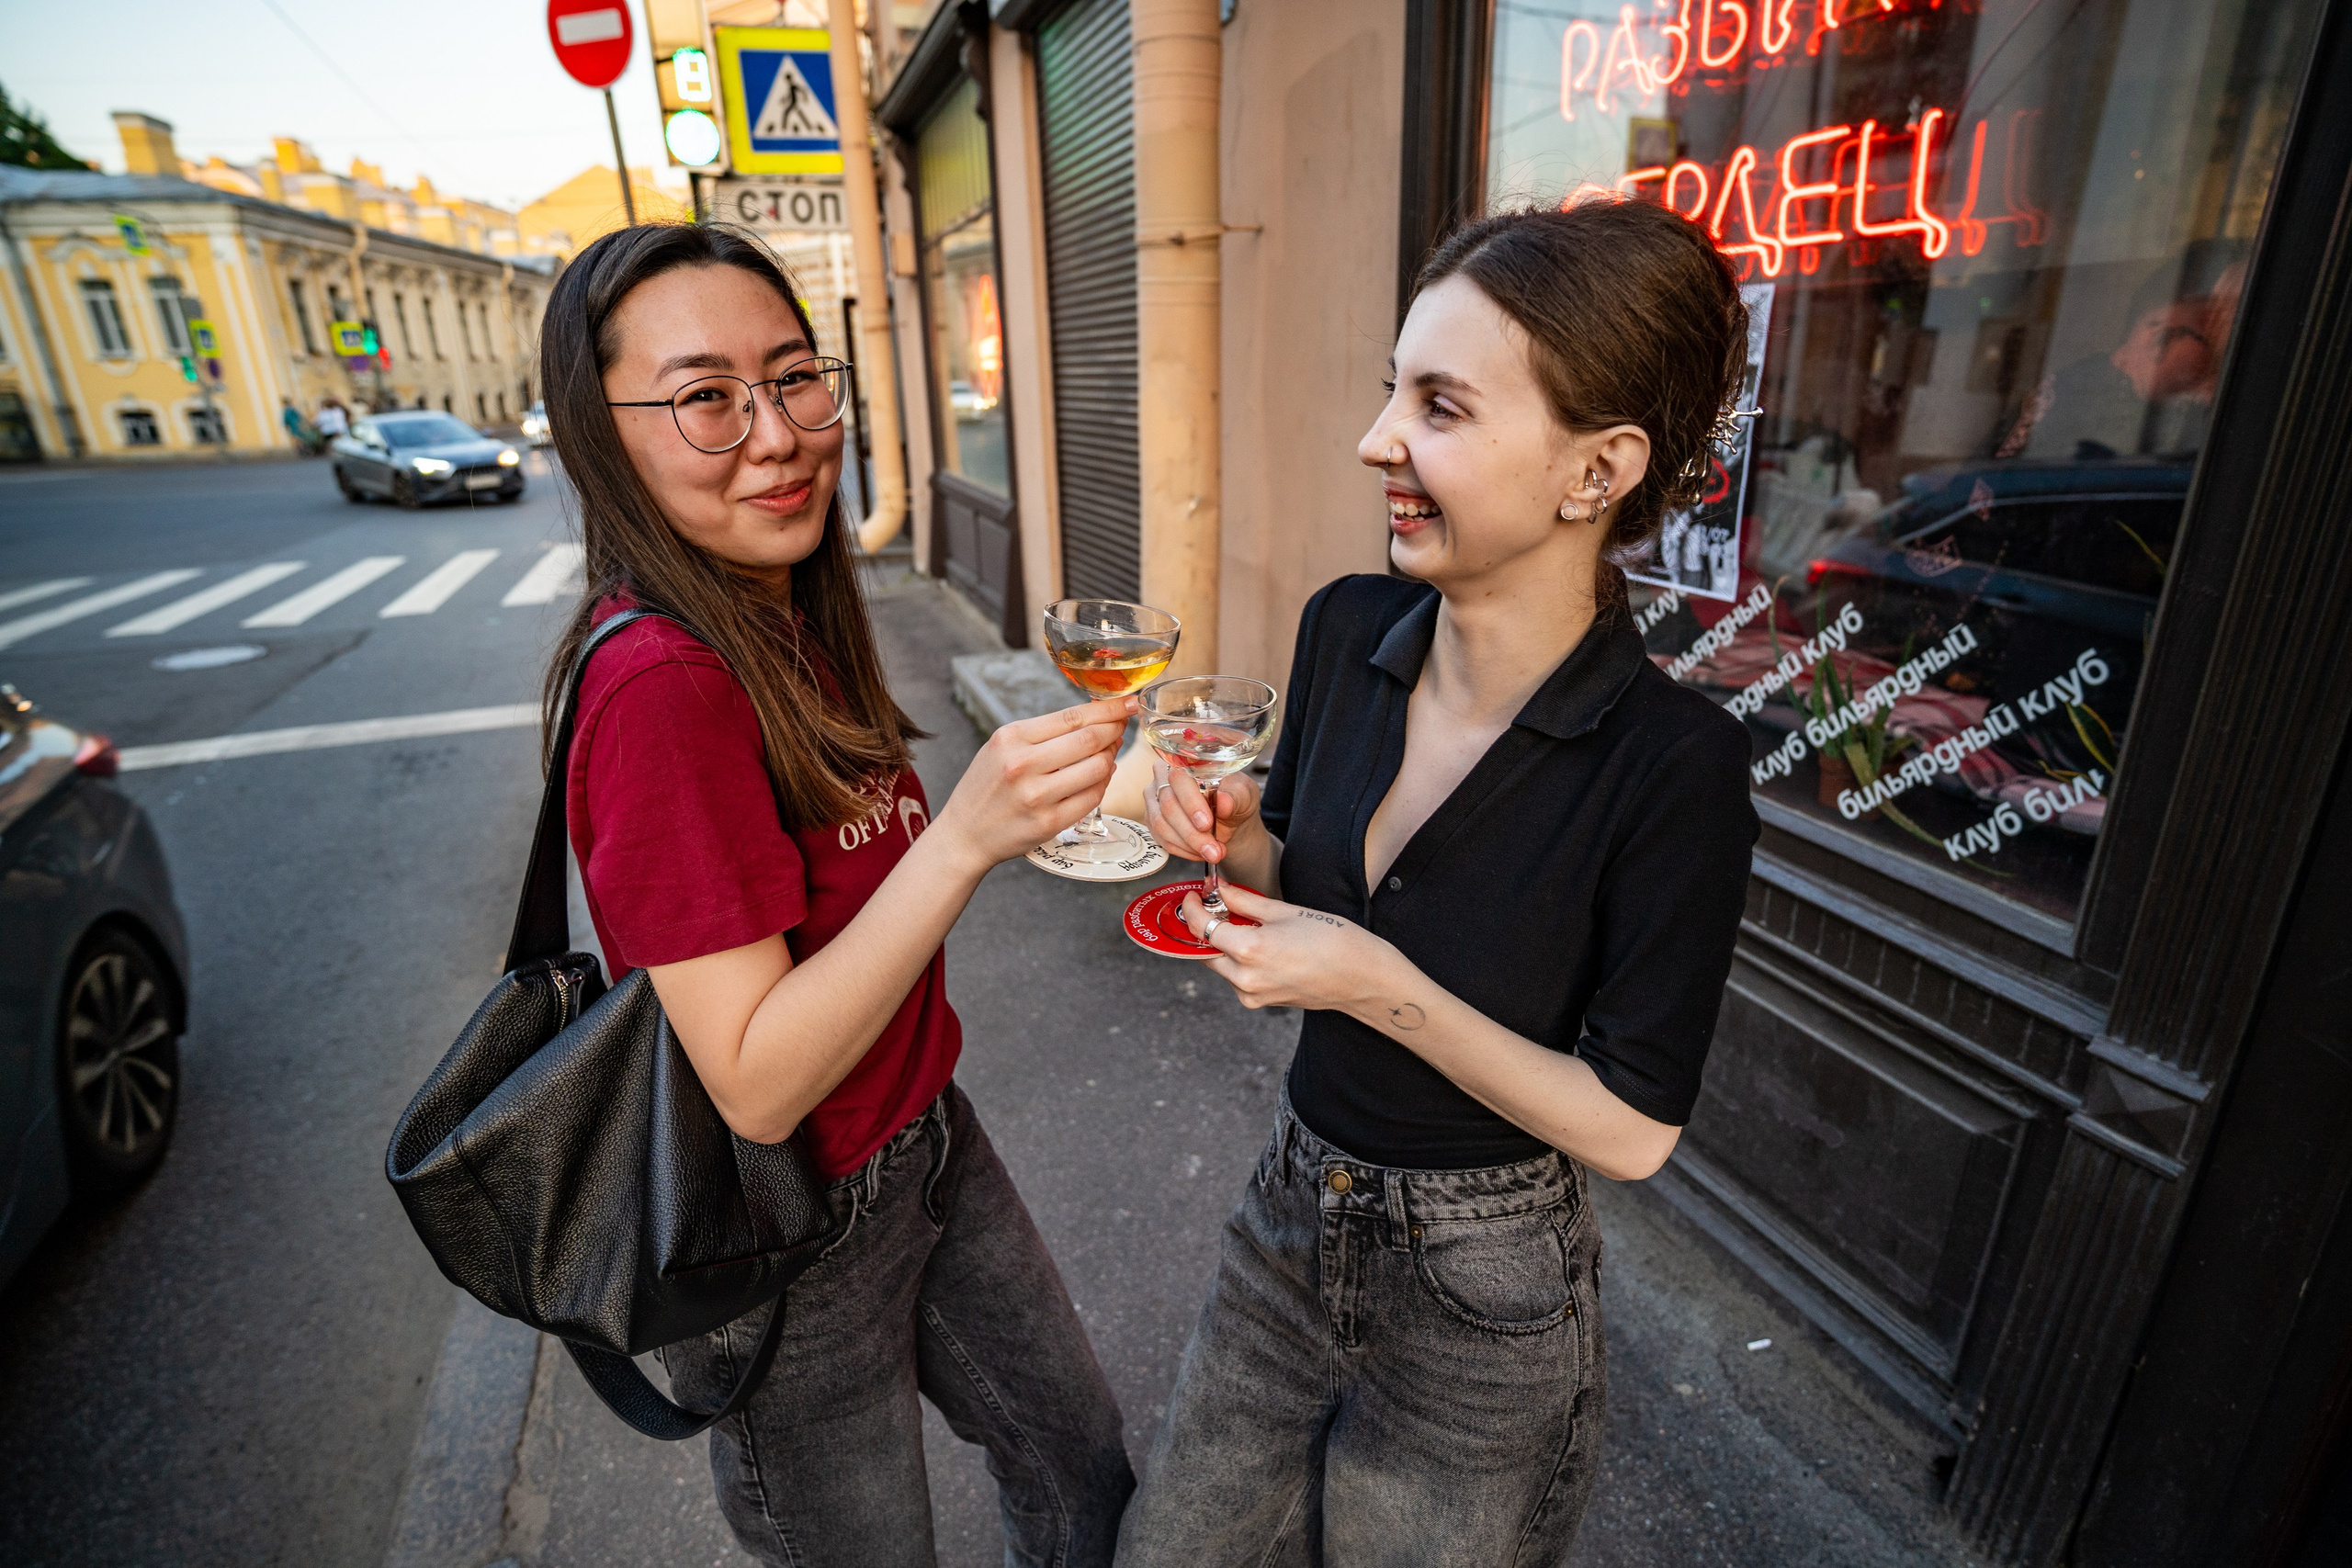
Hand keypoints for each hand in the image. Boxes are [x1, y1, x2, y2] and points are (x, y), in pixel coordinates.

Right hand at [934, 697, 1133, 868]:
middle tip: (1123, 726)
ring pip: (1098, 768)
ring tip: (1109, 752)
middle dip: (1115, 730)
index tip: (1128, 704)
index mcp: (1011, 738)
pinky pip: (1093, 797)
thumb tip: (1095, 718)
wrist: (965, 834)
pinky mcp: (1050, 823)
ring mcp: (1038, 796)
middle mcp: (1023, 765)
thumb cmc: (986, 786)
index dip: (1108, 709)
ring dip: (1111, 757)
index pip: (1072, 717)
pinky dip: (1103, 783)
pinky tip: (1100, 777)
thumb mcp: (1002, 747)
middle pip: (1090, 739)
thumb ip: (1043, 732)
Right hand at [1146, 762, 1262, 867]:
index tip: (1206, 823)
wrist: (1231, 819)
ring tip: (1213, 854)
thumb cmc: (1236, 798)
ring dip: (1188, 845)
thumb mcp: (1245, 794)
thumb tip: (1224, 802)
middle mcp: (1163, 778)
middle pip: (1168, 806)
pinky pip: (1162, 839)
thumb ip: (1236, 796)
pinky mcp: (1153, 821)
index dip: (1191, 803)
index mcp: (1186, 762)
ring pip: (1162, 825)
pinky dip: (1183, 850)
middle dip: (1192, 833)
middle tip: (1214, 850)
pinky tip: (1200, 852)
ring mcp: (1155, 800)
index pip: (1179, 779)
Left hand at [1181, 884, 1396, 1014]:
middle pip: (1205, 950)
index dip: (1193, 909)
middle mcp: (1245, 978)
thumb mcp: (1285, 911)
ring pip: (1221, 965)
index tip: (1193, 896)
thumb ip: (1245, 901)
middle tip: (1212, 905)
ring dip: (1221, 943)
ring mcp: (1252, 995)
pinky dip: (1237, 959)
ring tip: (1239, 921)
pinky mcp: (1260, 1002)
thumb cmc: (1333, 940)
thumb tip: (1219, 889)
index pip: (1203, 928)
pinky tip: (1255, 942)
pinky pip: (1237, 977)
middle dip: (1204, 927)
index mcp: (1251, 950)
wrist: (1362, 978)